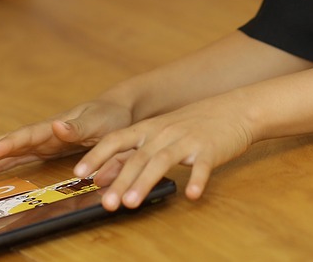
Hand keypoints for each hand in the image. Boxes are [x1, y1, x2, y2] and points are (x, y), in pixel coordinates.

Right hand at [0, 100, 133, 176]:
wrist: (117, 112)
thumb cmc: (108, 117)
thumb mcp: (97, 123)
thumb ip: (77, 127)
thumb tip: (57, 126)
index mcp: (54, 126)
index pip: (27, 137)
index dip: (7, 145)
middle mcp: (45, 132)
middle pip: (12, 141)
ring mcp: (44, 141)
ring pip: (12, 149)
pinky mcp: (47, 148)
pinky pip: (21, 157)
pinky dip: (4, 163)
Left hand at [75, 95, 254, 209]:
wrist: (233, 109)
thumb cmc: (191, 125)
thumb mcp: (158, 134)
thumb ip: (130, 154)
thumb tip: (100, 176)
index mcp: (149, 129)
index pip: (116, 140)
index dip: (97, 155)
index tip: (79, 173)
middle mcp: (164, 133)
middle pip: (137, 157)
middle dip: (119, 181)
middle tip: (106, 202)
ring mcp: (186, 140)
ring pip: (162, 161)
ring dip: (145, 182)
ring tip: (132, 203)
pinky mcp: (209, 149)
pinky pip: (202, 166)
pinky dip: (197, 180)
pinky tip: (192, 195)